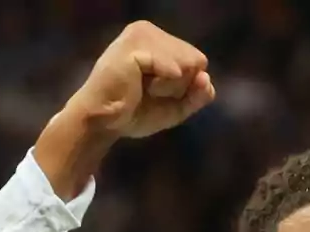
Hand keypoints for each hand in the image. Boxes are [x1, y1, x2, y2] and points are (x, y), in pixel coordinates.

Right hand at [37, 22, 214, 197]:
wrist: (102, 124)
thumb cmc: (134, 114)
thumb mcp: (175, 107)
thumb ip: (197, 95)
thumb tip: (207, 79)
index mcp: (157, 39)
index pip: (198, 61)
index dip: (184, 87)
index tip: (155, 93)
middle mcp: (148, 30)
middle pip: (196, 61)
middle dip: (178, 87)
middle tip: (147, 92)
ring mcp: (140, 34)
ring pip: (187, 65)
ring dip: (170, 88)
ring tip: (142, 89)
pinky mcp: (135, 47)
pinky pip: (173, 70)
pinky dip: (163, 87)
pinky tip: (141, 87)